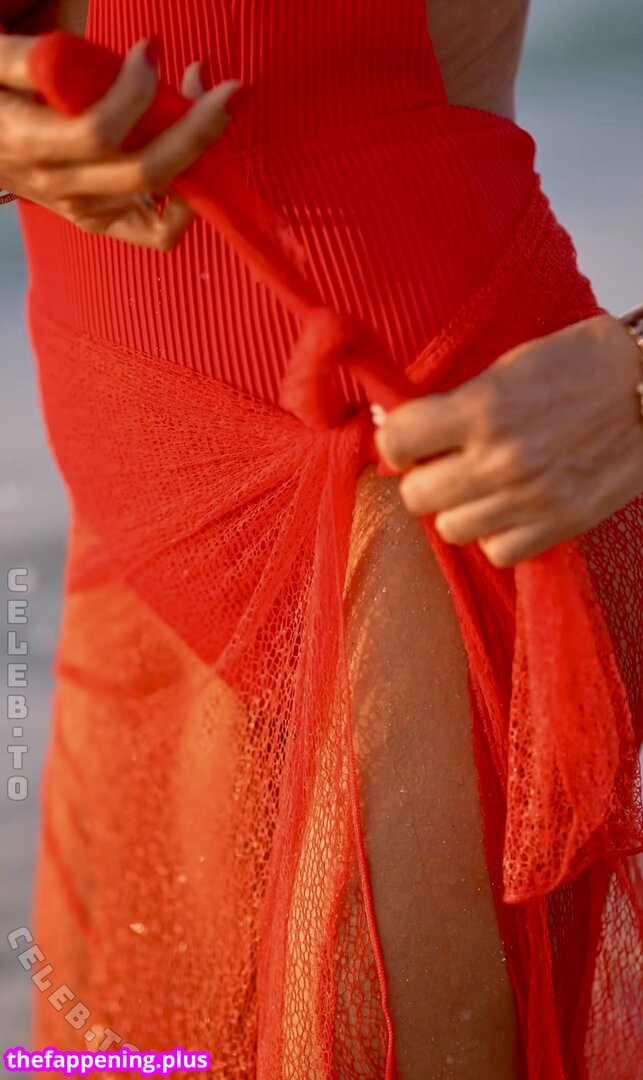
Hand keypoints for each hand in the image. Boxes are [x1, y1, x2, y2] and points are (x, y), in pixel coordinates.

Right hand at [0, 33, 241, 248]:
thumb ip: (30, 57)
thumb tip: (75, 54)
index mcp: (30, 144)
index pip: (98, 133)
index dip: (136, 93)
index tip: (152, 48)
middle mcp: (63, 187)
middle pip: (147, 170)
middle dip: (198, 127)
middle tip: (229, 88)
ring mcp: (88, 212)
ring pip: (163, 196)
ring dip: (201, 149)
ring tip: (208, 101)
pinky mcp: (105, 224)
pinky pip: (160, 231)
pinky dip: (191, 203)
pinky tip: (200, 157)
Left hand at [374, 314, 642, 566]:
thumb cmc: (584, 366)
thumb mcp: (511, 365)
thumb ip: (458, 402)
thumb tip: (402, 428)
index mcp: (482, 408)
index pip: (396, 442)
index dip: (397, 438)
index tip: (410, 437)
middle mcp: (500, 459)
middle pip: (415, 495)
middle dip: (423, 476)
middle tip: (444, 462)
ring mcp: (529, 498)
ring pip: (450, 529)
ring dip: (458, 508)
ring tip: (481, 485)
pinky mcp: (559, 525)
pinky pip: (497, 551)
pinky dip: (497, 534)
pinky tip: (510, 508)